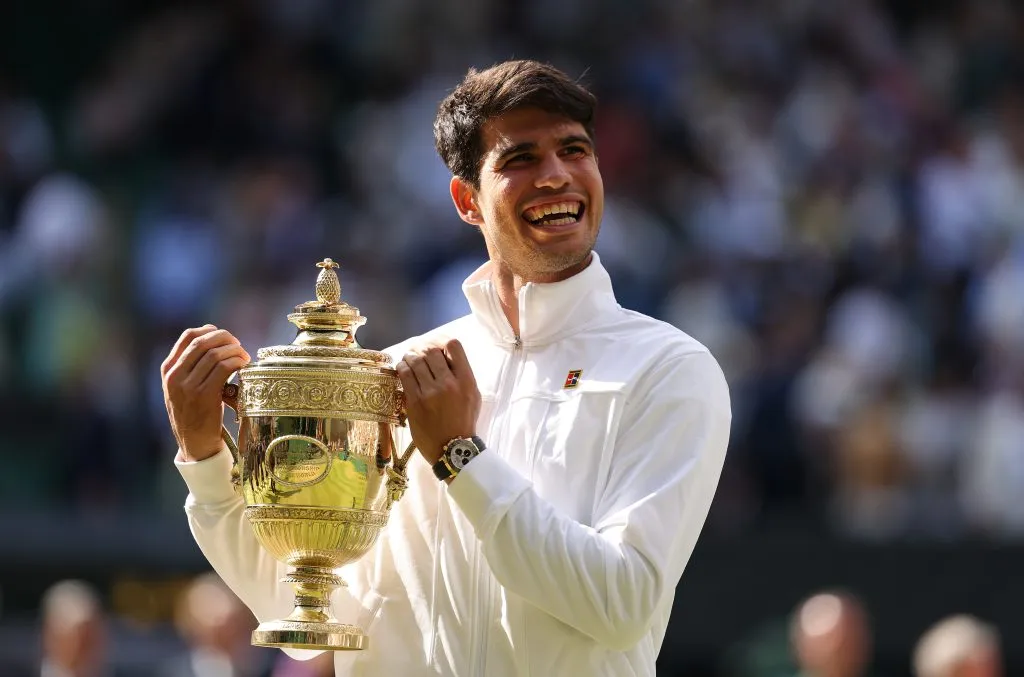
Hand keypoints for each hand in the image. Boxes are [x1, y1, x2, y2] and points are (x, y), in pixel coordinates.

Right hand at [162, 325, 250, 461]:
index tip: (224, 336)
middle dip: (226, 339)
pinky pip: (224, 368)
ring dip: (235, 351)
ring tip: (244, 357)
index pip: (188, 336)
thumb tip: (214, 341)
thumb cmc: (194, 413)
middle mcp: (174, 376)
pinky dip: (237, 362)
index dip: (209, 331)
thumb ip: (190, 367)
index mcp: (168, 370)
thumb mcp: (182, 388)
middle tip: (238, 345)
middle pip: (203, 342)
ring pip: (215, 354)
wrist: (194, 444)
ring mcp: (188, 386)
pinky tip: (244, 365)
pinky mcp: (204, 396)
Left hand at [396, 337, 479, 464]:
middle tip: (419, 352)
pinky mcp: (415, 402)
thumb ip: (462, 375)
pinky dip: (402, 367)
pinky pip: (405, 375)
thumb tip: (446, 357)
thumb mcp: (473, 396)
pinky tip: (404, 369)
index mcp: (466, 380)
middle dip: (423, 348)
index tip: (438, 348)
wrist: (452, 448)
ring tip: (409, 359)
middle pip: (431, 350)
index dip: (443, 342)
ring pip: (415, 360)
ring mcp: (431, 392)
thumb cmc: (464, 421)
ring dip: (410, 356)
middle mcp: (449, 383)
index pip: (453, 345)